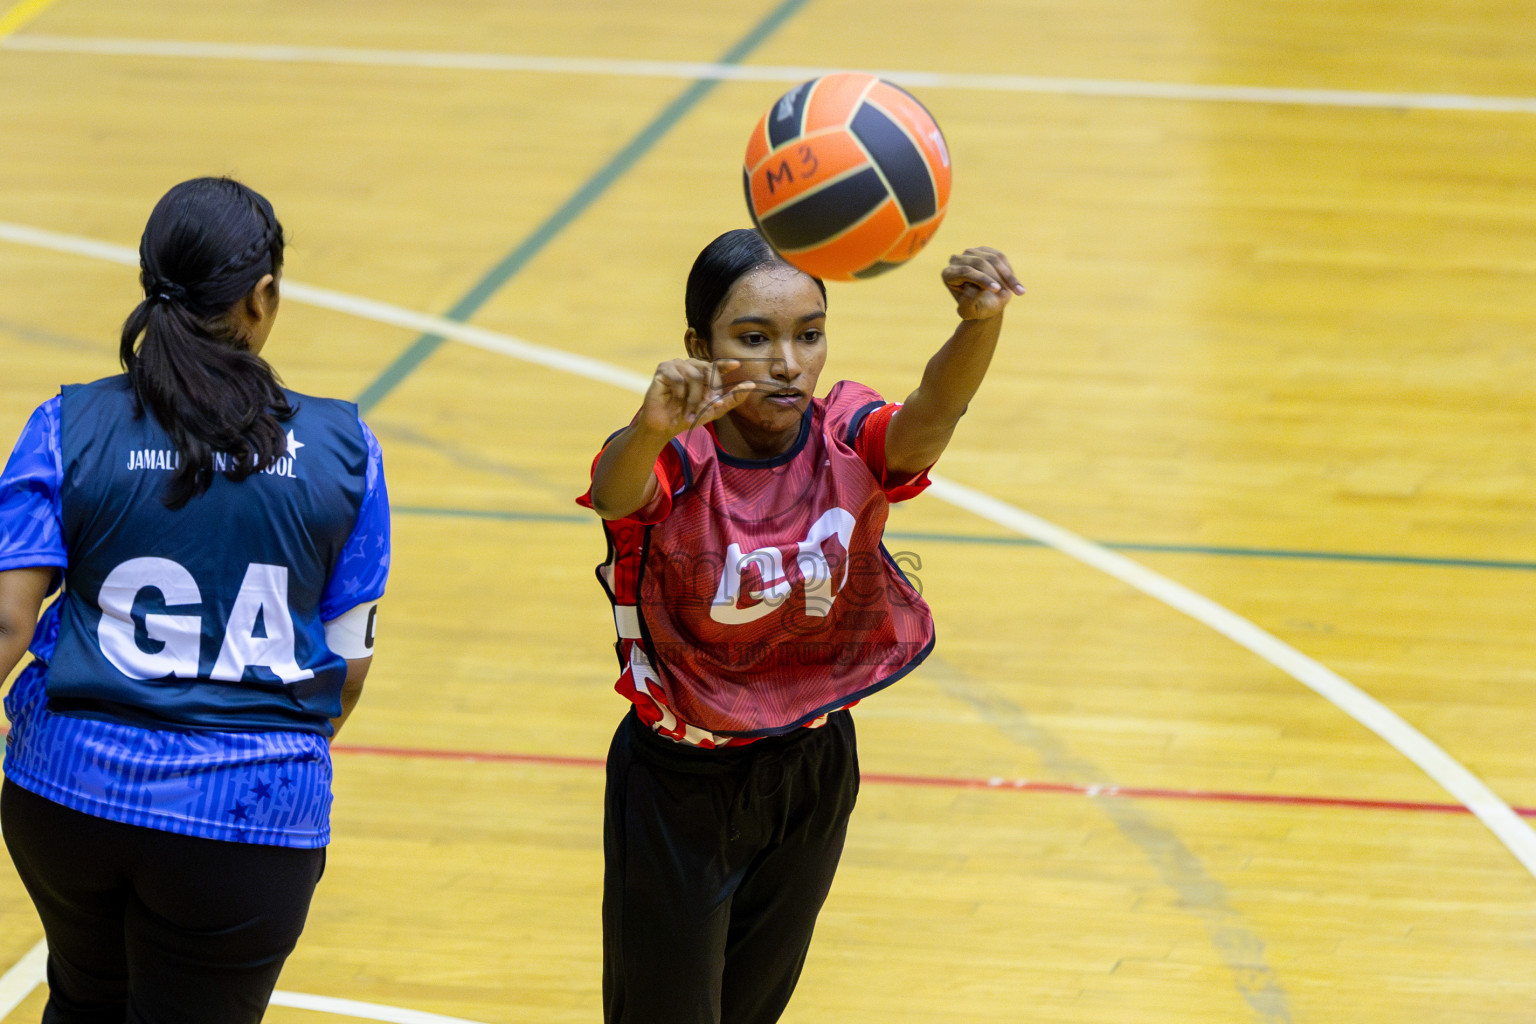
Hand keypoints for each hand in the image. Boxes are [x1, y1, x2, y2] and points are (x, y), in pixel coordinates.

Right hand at [638, 358, 755, 436]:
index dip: (725, 364)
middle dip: (710, 390)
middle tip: (708, 405)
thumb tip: (751, 385)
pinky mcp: (663, 369)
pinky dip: (680, 393)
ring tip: (688, 411)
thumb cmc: (687, 416)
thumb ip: (732, 398)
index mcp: (702, 373)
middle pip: (708, 370)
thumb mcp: (713, 410)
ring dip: (693, 398)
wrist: (665, 427)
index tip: (736, 365)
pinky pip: (678, 378)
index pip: (716, 365)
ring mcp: (676, 365)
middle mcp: (690, 366)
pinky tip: (674, 400)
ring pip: (694, 376)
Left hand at [942, 247, 1024, 320]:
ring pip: (992, 259)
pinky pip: (1001, 258)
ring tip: (1018, 292)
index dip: (982, 279)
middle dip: (996, 278)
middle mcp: (957, 260)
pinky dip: (1009, 272)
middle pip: (979, 263)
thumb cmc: (975, 309)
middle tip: (1008, 294)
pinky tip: (1016, 286)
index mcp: (948, 274)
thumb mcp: (970, 311)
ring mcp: (971, 253)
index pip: (966, 272)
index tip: (997, 290)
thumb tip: (973, 289)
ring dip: (1006, 276)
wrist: (986, 305)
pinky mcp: (986, 250)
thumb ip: (968, 301)